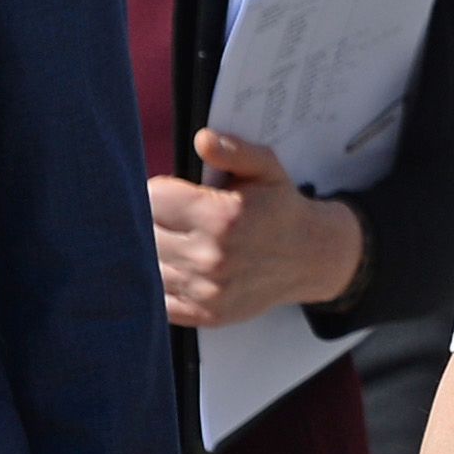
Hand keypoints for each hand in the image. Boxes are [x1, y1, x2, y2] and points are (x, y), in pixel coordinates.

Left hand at [154, 132, 363, 329]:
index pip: (152, 198)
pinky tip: (178, 267)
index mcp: (223, 216)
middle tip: (174, 217)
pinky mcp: (205, 314)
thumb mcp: (266, 169)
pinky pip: (158, 300)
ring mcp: (207, 290)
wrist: (310, 258)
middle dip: (153, 220)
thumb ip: (234, 151)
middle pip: (144, 232)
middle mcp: (212, 256)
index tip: (174, 193)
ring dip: (155, 251)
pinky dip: (160, 282)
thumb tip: (203, 139)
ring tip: (177, 240)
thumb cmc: (280, 209)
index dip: (159, 191)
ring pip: (147, 265)